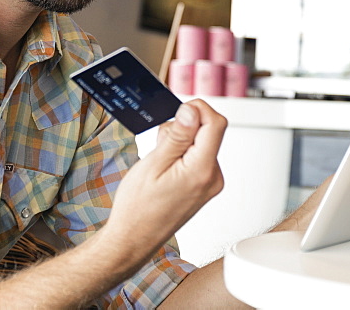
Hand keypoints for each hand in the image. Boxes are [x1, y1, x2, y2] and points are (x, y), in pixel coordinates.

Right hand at [103, 100, 226, 261]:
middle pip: (209, 131)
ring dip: (181, 142)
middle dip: (185, 127)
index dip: (197, 109)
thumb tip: (192, 111)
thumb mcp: (153, 164)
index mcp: (202, 170)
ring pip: (202, 143)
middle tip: (160, 144)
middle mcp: (213, 177)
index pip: (215, 123)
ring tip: (160, 161)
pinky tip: (165, 168)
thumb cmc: (138, 208)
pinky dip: (182, 154)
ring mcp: (210, 183)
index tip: (177, 111)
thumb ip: (177, 136)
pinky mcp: (204, 186)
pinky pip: (199, 157)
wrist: (134, 239)